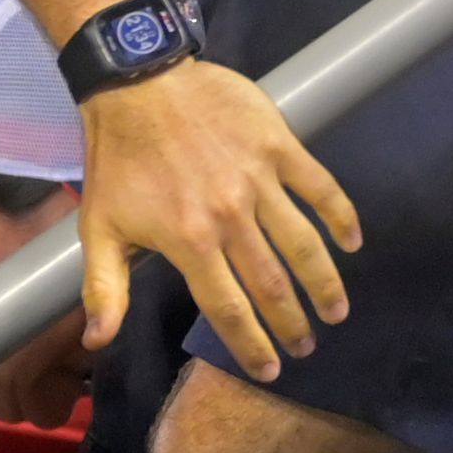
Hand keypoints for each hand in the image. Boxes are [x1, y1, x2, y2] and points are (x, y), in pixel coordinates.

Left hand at [67, 57, 360, 379]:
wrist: (138, 83)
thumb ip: (104, 288)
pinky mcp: (278, 144)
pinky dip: (340, 215)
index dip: (251, 344)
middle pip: (271, 283)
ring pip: (302, 242)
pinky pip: (319, 186)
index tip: (271, 369)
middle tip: (307, 346)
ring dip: (324, 282)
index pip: (228, 307)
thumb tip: (99, 342)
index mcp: (189, 242)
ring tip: (336, 310)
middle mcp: (229, 216)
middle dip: (292, 323)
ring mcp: (258, 179)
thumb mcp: (99, 228)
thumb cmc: (118, 159)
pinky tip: (353, 242)